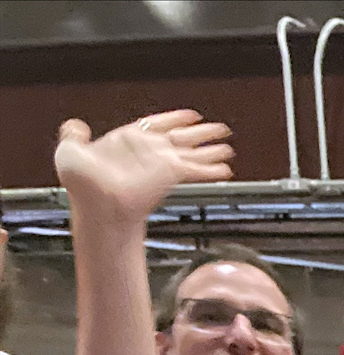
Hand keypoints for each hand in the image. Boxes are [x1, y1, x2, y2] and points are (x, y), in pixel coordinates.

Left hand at [54, 111, 234, 223]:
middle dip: (202, 134)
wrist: (98, 205)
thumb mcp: (69, 151)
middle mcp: (149, 152)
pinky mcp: (171, 176)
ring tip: (228, 148)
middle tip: (221, 130)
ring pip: (193, 152)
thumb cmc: (82, 184)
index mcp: (127, 141)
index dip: (174, 118)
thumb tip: (76, 126)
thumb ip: (73, 135)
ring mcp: (162, 164)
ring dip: (211, 150)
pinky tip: (224, 170)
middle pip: (181, 137)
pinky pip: (196, 170)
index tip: (192, 116)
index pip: (155, 124)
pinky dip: (211, 170)